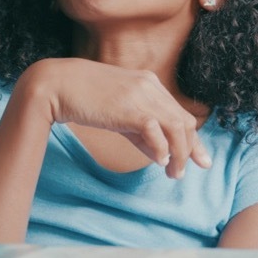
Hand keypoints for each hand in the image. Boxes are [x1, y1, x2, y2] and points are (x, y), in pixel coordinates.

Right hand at [17, 58, 211, 177]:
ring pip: (177, 127)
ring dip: (179, 154)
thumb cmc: (83, 98)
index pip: (180, 114)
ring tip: (173, 173)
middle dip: (191, 149)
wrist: (57, 84)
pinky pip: (156, 130)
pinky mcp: (129, 107)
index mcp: (150, 84)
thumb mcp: (118, 112)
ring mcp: (141, 95)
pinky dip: (162, 148)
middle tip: (184, 173)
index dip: (193, 140)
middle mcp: (151, 86)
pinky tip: (159, 161)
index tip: (200, 160)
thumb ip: (139, 130)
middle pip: (185, 121)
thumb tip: (160, 154)